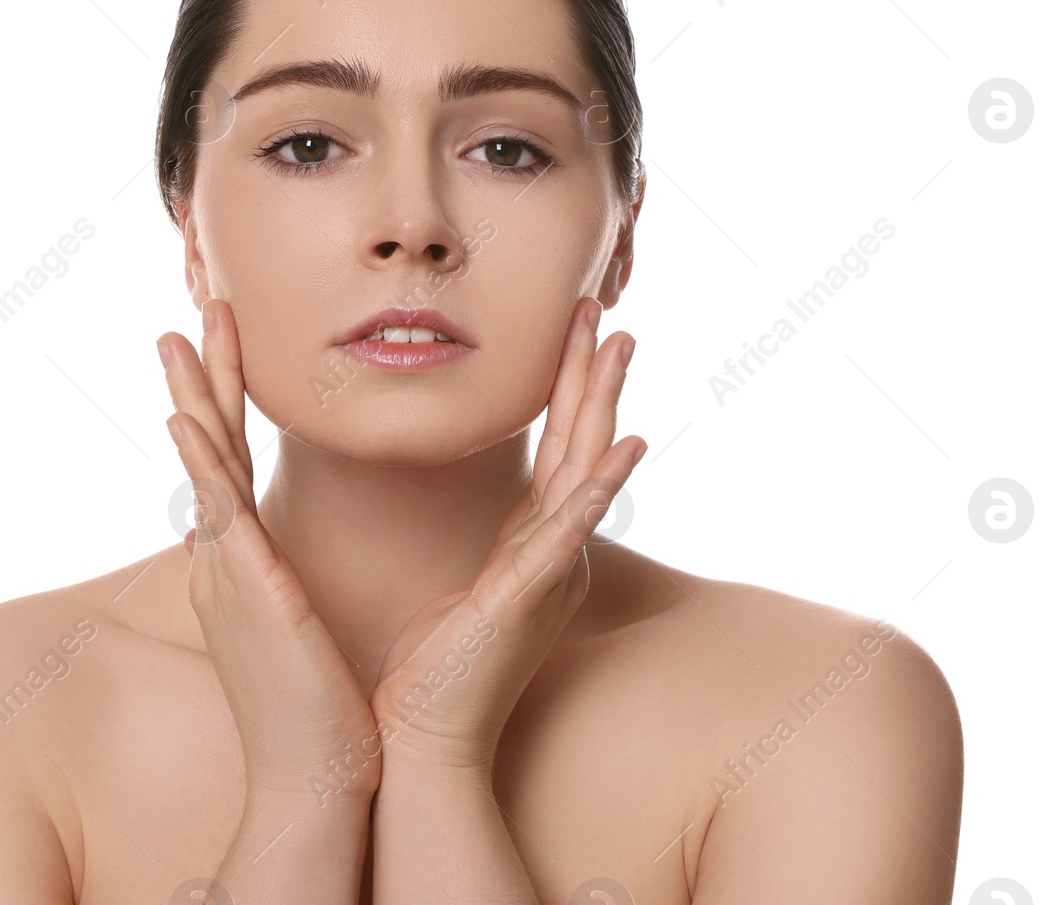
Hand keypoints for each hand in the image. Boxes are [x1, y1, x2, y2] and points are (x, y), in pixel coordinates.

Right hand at [160, 298, 381, 807]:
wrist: (315, 778)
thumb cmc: (313, 706)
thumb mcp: (286, 622)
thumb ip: (263, 575)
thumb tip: (233, 543)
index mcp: (240, 561)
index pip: (229, 461)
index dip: (223, 398)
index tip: (224, 342)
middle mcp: (224, 558)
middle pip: (212, 445)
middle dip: (202, 375)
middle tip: (197, 307)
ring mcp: (230, 573)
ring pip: (209, 464)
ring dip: (195, 394)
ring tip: (181, 331)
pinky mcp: (251, 594)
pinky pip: (221, 517)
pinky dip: (199, 464)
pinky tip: (182, 418)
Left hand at [368, 296, 644, 772]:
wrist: (419, 739)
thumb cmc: (431, 671)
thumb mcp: (461, 591)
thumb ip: (480, 550)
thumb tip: (468, 516)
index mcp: (531, 548)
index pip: (557, 451)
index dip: (567, 389)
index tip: (572, 331)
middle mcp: (551, 553)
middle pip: (578, 445)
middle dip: (590, 375)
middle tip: (603, 309)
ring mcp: (546, 573)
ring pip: (582, 470)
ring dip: (602, 403)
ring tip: (619, 343)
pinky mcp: (526, 597)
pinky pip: (569, 530)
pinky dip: (600, 486)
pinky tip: (628, 446)